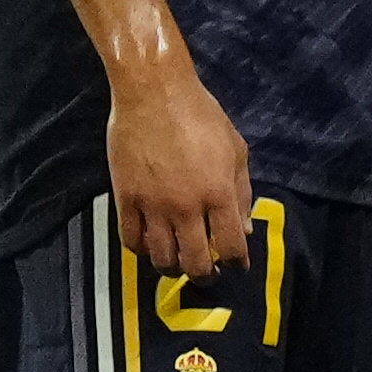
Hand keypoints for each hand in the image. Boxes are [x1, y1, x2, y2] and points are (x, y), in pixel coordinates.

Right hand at [108, 63, 251, 280]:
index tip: (237, 268)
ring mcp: (153, 206)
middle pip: (195, 261)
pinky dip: (142, 251)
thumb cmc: (202, 117)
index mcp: (219, 194)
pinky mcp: (125, 199)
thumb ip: (242, 193)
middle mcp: (186, 207)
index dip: (237, 263)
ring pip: (160, 258)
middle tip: (208, 274)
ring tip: (179, 264)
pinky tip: (151, 247)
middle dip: (205, 275)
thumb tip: (245, 229)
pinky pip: (131, 240)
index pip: (231, 245)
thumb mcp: (236, 150)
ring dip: (172, 268)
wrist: (154, 95)